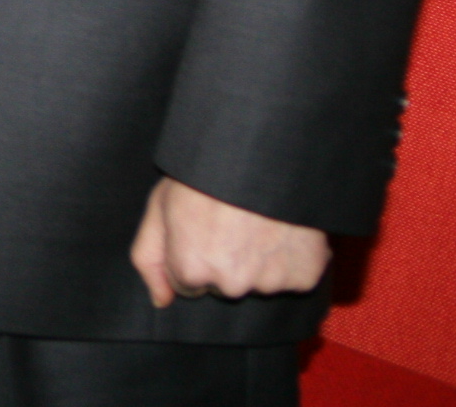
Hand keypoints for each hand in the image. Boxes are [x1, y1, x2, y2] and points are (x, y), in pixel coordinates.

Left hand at [129, 178, 327, 310]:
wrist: (262, 154)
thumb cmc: (202, 174)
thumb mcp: (159, 206)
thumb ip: (149, 258)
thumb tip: (161, 301)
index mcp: (192, 269)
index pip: (188, 284)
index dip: (191, 254)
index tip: (200, 229)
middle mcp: (231, 285)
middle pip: (225, 285)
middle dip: (224, 259)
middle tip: (229, 221)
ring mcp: (271, 282)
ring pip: (260, 282)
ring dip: (259, 260)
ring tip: (257, 222)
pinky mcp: (305, 275)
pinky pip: (294, 276)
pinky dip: (291, 258)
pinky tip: (283, 230)